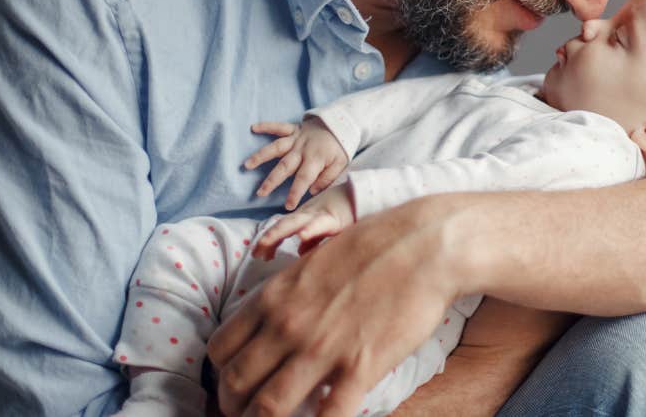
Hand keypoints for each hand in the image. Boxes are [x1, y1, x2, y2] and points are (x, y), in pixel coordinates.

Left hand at [207, 195, 466, 416]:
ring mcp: (321, 349)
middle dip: (235, 406)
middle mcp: (287, 327)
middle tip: (248, 412)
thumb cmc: (373, 246)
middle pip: (235, 384)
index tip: (236, 383)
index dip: (222, 374)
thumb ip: (287, 294)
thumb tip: (273, 319)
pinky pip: (327, 416)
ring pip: (268, 408)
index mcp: (273, 298)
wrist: (424, 246)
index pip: (221, 349)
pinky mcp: (359, 368)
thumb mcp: (313, 262)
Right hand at [244, 117, 349, 209]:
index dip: (295, 193)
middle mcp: (303, 149)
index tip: (288, 206)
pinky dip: (266, 126)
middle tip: (260, 193)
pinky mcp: (294, 129)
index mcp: (315, 160)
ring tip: (247, 165)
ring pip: (276, 148)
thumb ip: (327, 178)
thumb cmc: (340, 148)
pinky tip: (253, 128)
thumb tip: (312, 191)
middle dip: (272, 181)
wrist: (343, 124)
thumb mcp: (340, 165)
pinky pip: (279, 127)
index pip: (303, 179)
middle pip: (285, 166)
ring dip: (261, 156)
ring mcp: (297, 138)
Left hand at [252, 185, 353, 260]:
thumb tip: (300, 251)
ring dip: (280, 232)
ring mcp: (320, 216)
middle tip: (255, 253)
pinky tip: (301, 235)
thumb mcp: (325, 225)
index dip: (269, 240)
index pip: (282, 228)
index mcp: (305, 218)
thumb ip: (312, 238)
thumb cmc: (344, 211)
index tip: (258, 254)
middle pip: (284, 225)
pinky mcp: (334, 220)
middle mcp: (309, 215)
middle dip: (268, 238)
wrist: (364, 196)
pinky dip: (310, 229)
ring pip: (296, 223)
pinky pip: (320, 225)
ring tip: (266, 242)